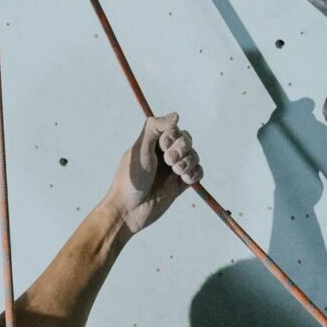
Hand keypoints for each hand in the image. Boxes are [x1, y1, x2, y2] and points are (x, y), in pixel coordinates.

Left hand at [102, 113, 201, 235]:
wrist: (129, 210)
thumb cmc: (130, 178)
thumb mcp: (139, 148)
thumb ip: (155, 128)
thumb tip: (176, 115)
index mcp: (153, 143)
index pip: (174, 129)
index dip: (173, 136)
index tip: (163, 146)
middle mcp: (164, 154)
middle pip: (187, 141)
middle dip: (182, 149)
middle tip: (169, 161)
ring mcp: (173, 170)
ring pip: (194, 156)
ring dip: (189, 161)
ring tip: (177, 172)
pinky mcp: (180, 185)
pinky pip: (197, 173)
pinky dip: (195, 173)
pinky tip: (185, 179)